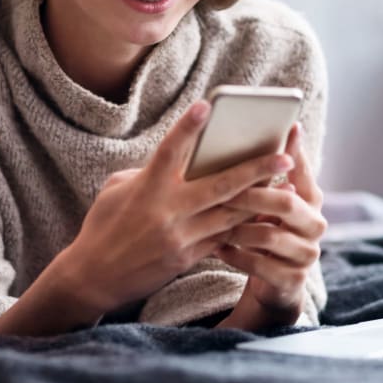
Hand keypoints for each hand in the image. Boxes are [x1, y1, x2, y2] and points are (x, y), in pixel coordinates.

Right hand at [60, 101, 294, 316]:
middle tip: (285, 156)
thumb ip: (149, 172)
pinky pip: (224, 237)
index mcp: (147, 188)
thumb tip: (181, 160)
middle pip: (220, 186)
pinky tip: (266, 214)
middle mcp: (167, 211)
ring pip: (231, 214)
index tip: (206, 105)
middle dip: (256, 170)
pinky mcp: (188, 257)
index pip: (169, 150)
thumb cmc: (103, 225)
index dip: (187, 127)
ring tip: (288, 184)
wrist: (94, 278)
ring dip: (261, 199)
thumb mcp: (117, 189)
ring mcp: (181, 237)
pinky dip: (245, 224)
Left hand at [215, 123, 326, 328]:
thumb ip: (265, 179)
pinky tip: (218, 247)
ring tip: (215, 223)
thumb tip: (243, 137)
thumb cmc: (265, 231)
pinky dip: (235, 255)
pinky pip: (259, 265)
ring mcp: (307, 255)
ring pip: (269, 236)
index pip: (303, 172)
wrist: (273, 283)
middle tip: (224, 190)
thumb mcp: (268, 205)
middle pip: (286, 202)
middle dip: (252, 195)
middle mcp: (315, 226)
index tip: (289, 127)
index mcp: (311, 201)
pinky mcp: (293, 281)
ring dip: (238, 229)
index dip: (295, 152)